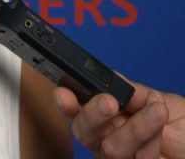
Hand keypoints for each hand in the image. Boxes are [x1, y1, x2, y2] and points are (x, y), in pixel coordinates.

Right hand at [55, 79, 184, 157]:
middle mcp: (111, 139)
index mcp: (111, 118)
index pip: (79, 110)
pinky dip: (149, 139)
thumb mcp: (164, 102)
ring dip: (133, 129)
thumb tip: (111, 77)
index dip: (67, 102)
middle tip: (108, 102)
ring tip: (156, 110)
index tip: (64, 92)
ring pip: (110, 149)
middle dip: (91, 114)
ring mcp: (124, 158)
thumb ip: (137, 93)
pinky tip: (160, 123)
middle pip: (84, 132)